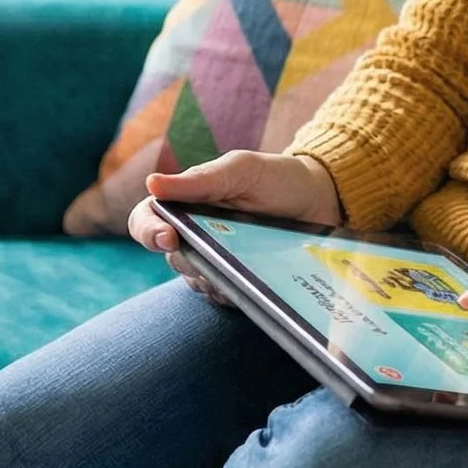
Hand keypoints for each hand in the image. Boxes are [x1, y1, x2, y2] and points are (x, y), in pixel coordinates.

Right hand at [128, 150, 343, 303]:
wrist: (321, 201)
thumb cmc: (277, 178)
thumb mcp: (242, 170)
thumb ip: (201, 180)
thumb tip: (152, 183)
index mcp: (187, 202)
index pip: (147, 221)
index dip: (148, 232)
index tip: (168, 238)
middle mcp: (193, 234)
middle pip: (171, 258)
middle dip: (189, 259)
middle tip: (218, 254)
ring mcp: (214, 261)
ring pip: (195, 282)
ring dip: (213, 278)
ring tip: (244, 264)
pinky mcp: (236, 282)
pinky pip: (222, 298)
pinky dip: (232, 293)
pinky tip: (253, 280)